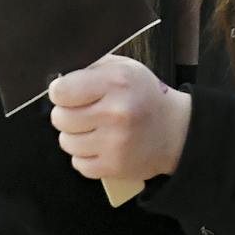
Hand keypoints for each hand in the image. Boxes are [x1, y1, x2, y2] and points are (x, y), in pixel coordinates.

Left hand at [48, 56, 191, 182]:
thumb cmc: (144, 95)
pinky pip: (78, 164)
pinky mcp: (114, 167)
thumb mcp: (124, 68)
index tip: (66, 93)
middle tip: (81, 111)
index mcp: (115, 82)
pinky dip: (84, 156)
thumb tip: (59, 79)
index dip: (60, 92)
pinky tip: (98, 145)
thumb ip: (93, 68)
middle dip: (66, 114)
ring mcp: (114, 142)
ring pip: (66, 142)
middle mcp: (114, 112)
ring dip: (74, 136)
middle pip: (60, 118)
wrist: (175, 131)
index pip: (63, 91)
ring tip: (91, 129)